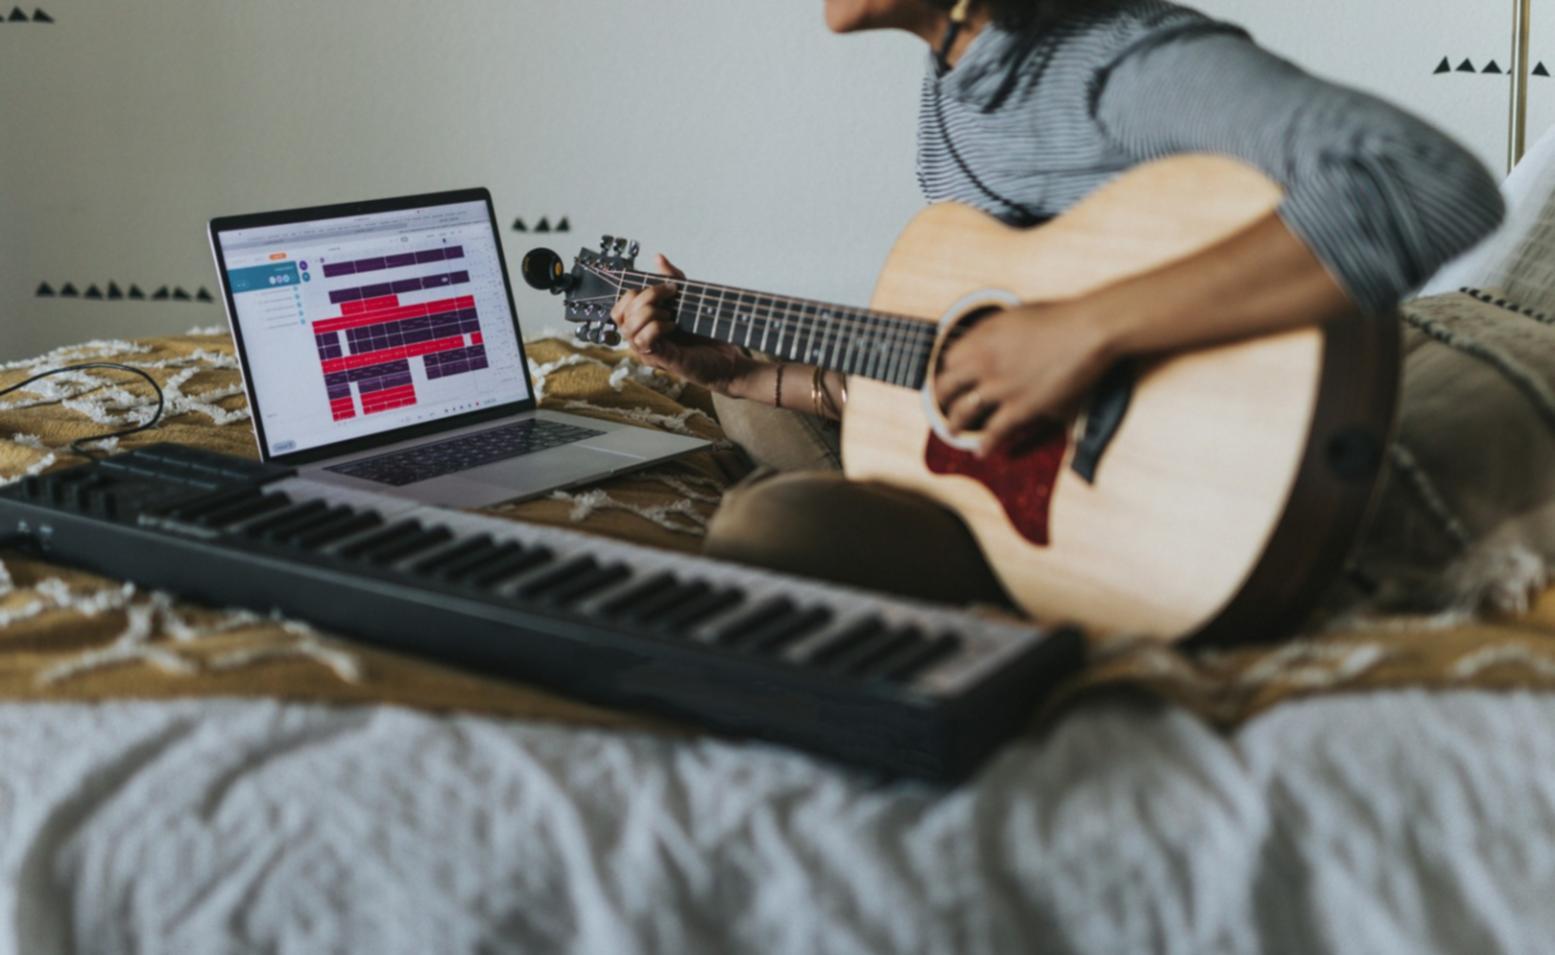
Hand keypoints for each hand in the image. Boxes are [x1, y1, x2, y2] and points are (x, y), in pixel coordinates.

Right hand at [611, 254, 757, 395]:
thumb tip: (658, 257)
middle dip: (646, 297)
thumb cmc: (706, 333)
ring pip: (628, 327)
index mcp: (641, 326)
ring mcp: (647, 352)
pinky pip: (644, 340)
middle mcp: (638, 340)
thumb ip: (672, 278)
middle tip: (671, 295)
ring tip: (672, 315)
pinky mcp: (659, 359)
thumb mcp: (687, 299)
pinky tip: (674, 325)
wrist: (727, 359)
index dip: (637, 293)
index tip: (667, 288)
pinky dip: (657, 327)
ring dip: (651, 313)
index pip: (619, 308)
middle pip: (621, 313)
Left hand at [933, 301, 1118, 456]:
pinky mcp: (1021, 408)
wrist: (1087, 332)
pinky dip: (985, 445)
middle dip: (941, 398)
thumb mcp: (1015, 315)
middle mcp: (983, 363)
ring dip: (954, 424)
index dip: (949, 369)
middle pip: (947, 386)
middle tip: (941, 404)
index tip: (951, 375)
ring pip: (963, 412)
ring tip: (952, 431)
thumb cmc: (1058, 318)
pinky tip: (981, 452)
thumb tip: (980, 341)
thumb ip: (992, 331)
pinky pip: (994, 432)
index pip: (949, 358)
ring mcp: (1000, 387)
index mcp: (981, 338)